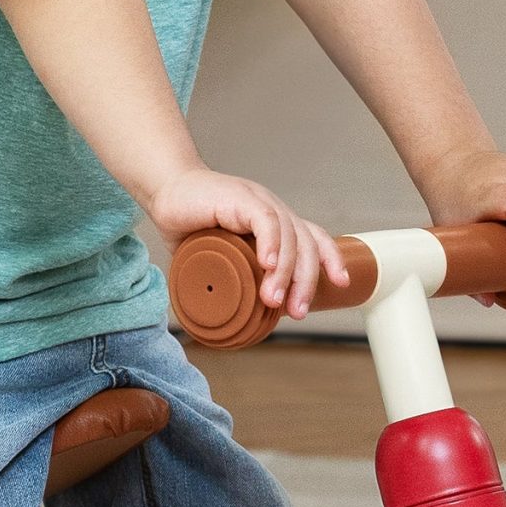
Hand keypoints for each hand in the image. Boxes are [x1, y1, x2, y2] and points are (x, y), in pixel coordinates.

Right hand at [148, 169, 351, 318]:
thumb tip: (231, 315)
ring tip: (274, 300)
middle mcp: (274, 210)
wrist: (164, 191)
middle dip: (306, 282)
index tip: (340, 285)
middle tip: (297, 312)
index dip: (331, 260)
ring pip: (288, 237)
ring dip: (285, 272)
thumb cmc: (191, 224)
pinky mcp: (240, 198)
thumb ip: (231, 279)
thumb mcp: (219, 256)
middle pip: (306, 245)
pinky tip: (267, 264)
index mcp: (275, 223)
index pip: (314, 238)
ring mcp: (259, 202)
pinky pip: (264, 221)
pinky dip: (270, 243)